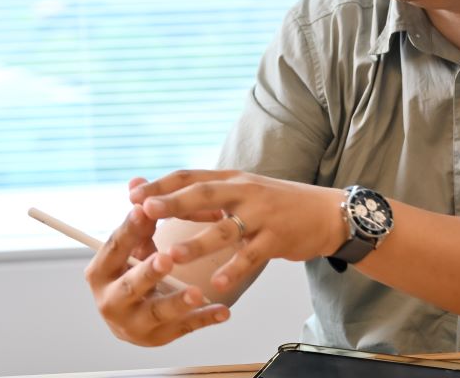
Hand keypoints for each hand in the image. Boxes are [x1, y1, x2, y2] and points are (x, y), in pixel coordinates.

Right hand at [83, 179, 229, 345]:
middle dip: (148, 273)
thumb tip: (137, 181)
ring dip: (178, 301)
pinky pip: (184, 328)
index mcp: (100, 273)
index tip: (145, 209)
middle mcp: (111, 302)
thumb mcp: (132, 246)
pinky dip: (204, 319)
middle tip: (167, 258)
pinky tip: (223, 311)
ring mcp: (135, 324)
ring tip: (198, 292)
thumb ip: (139, 218)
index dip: (129, 230)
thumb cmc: (134, 271)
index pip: (114, 249)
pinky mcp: (159, 338)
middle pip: (130, 286)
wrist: (133, 316)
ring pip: (157, 312)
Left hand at [129, 170, 347, 293]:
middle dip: (172, 202)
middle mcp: (245, 191)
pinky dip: (233, 269)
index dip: (161, 185)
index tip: (132, 196)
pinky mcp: (277, 238)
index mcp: (232, 178)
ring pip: (225, 228)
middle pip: (203, 194)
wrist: (326, 213)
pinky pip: (251, 256)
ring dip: (197, 242)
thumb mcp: (241, 191)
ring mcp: (262, 214)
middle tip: (143, 211)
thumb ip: (203, 193)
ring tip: (173, 256)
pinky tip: (217, 283)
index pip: (190, 176)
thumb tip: (162, 192)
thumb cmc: (275, 205)